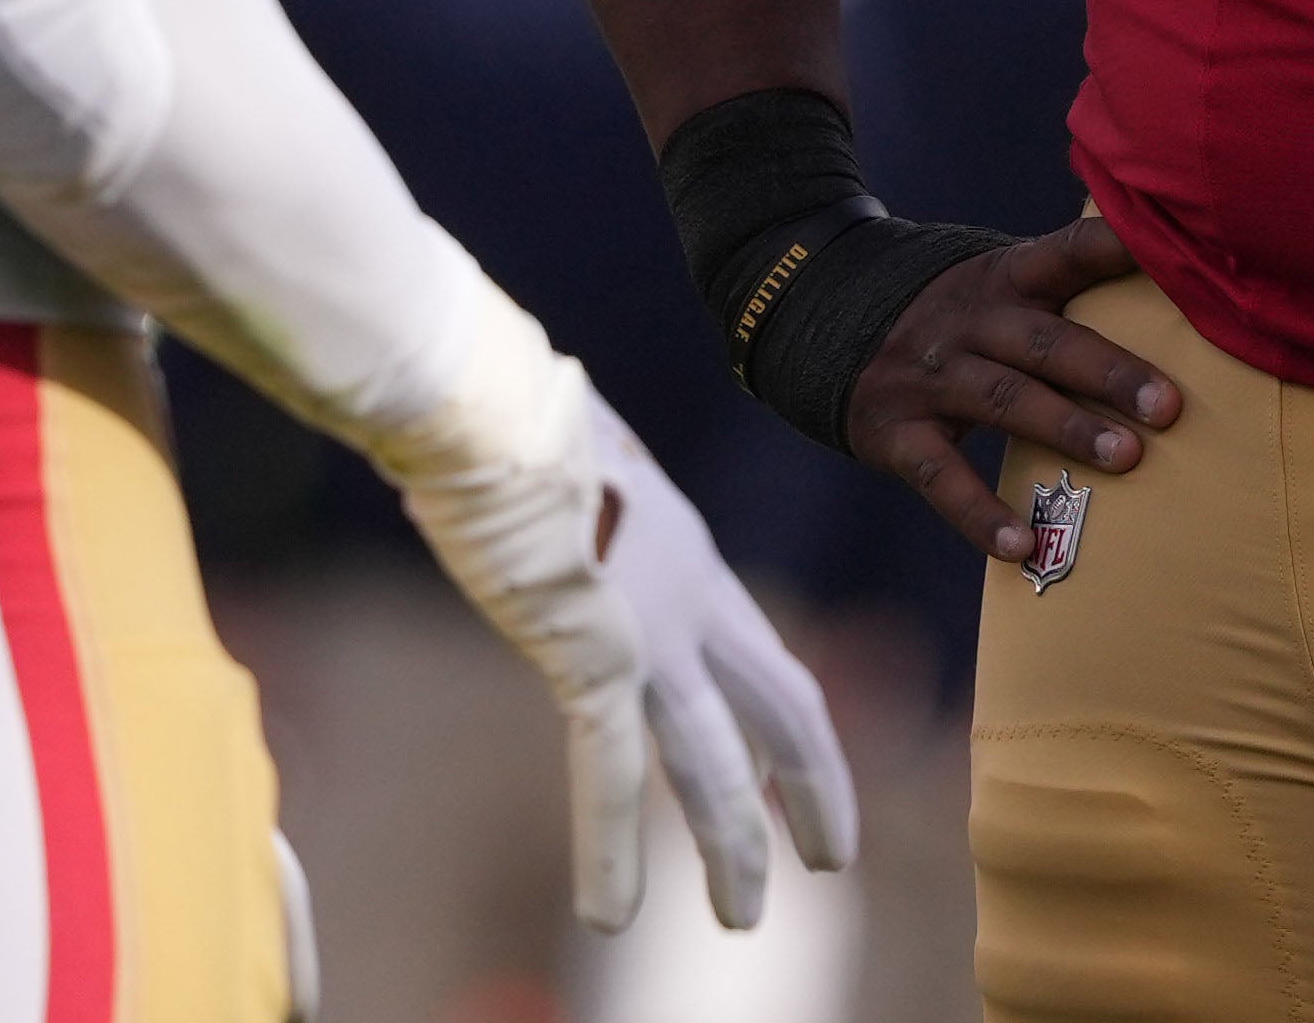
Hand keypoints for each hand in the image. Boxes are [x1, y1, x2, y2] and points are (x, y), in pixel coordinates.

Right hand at [389, 372, 849, 931]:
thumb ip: (578, 517)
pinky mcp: (592, 655)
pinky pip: (609, 775)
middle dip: (808, 790)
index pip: (768, 662)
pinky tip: (609, 919)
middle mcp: (687, 595)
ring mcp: (648, 629)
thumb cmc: (504, 413)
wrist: (481, 395)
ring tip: (744, 919)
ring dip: (730, 846)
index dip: (796, 732)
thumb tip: (543, 518)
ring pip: (709, 763)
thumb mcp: (569, 473)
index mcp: (686, 555)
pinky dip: (611, 853)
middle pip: (777, 712)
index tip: (802, 783)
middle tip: (831, 862)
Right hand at [848, 217, 1176, 565]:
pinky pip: (942, 478)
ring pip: (1006, 400)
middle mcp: (969, 320)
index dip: (1115, 249)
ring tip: (1128, 459)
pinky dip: (981, 514)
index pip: (1067, 252)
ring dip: (1067, 429)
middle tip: (1169, 406)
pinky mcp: (897, 432)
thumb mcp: (1004, 285)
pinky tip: (1022, 545)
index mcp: (1007, 277)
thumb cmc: (962, 315)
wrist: (829, 321)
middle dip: (1108, 372)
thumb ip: (1073, 290)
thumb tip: (1182, 292)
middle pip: (1046, 341)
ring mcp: (930, 375)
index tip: (1170, 255)